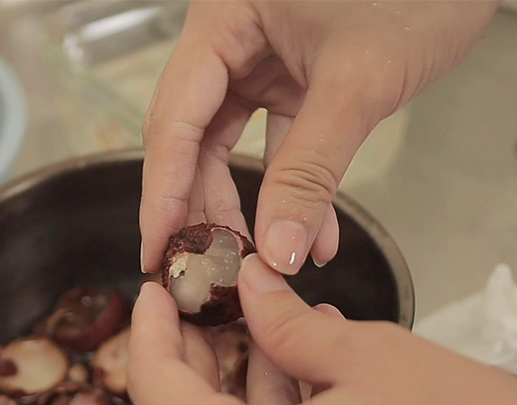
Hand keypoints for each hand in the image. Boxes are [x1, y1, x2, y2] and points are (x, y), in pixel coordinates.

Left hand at [127, 254, 516, 404]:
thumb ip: (287, 322)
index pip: (160, 391)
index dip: (153, 331)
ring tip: (257, 320)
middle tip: (206, 297)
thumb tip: (249, 286)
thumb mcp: (369, 359)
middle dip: (198, 354)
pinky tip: (294, 368)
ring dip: (240, 384)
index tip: (159, 290)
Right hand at [140, 0, 499, 274]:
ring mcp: (261, 59)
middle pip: (193, 137)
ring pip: (231, 146)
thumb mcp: (357, 85)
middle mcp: (230, 39)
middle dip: (204, 207)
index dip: (163, 193)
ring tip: (260, 260)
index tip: (159, 253)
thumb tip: (277, 250)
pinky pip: (281, 143)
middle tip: (205, 269)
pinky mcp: (295, 77)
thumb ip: (311, 171)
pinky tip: (314, 236)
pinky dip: (295, 187)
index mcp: (223, 20)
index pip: (173, 119)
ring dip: (248, 206)